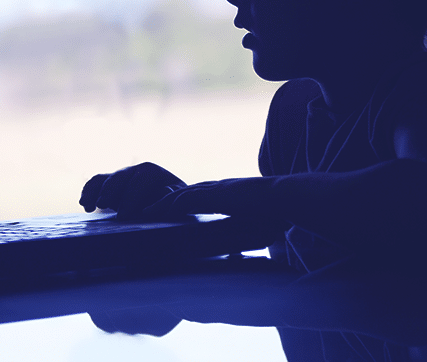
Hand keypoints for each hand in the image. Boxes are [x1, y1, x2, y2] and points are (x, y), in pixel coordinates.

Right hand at [79, 162, 185, 218]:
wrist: (167, 203)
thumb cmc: (172, 203)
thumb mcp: (176, 200)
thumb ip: (171, 197)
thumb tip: (164, 193)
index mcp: (152, 172)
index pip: (139, 181)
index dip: (130, 198)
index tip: (124, 215)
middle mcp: (134, 171)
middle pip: (119, 177)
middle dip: (110, 191)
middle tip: (103, 205)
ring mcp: (120, 177)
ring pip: (103, 178)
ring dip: (94, 191)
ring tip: (88, 205)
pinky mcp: (109, 186)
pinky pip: (95, 184)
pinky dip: (88, 192)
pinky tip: (85, 206)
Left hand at [142, 177, 277, 219]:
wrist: (283, 197)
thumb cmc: (277, 210)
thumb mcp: (259, 218)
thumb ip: (252, 225)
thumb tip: (261, 236)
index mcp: (226, 193)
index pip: (198, 196)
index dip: (181, 203)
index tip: (168, 211)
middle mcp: (216, 188)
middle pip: (183, 193)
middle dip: (164, 201)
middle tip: (147, 210)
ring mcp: (213, 190)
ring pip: (178, 195)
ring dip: (159, 204)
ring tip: (143, 213)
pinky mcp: (211, 196)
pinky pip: (182, 199)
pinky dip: (167, 206)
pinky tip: (154, 213)